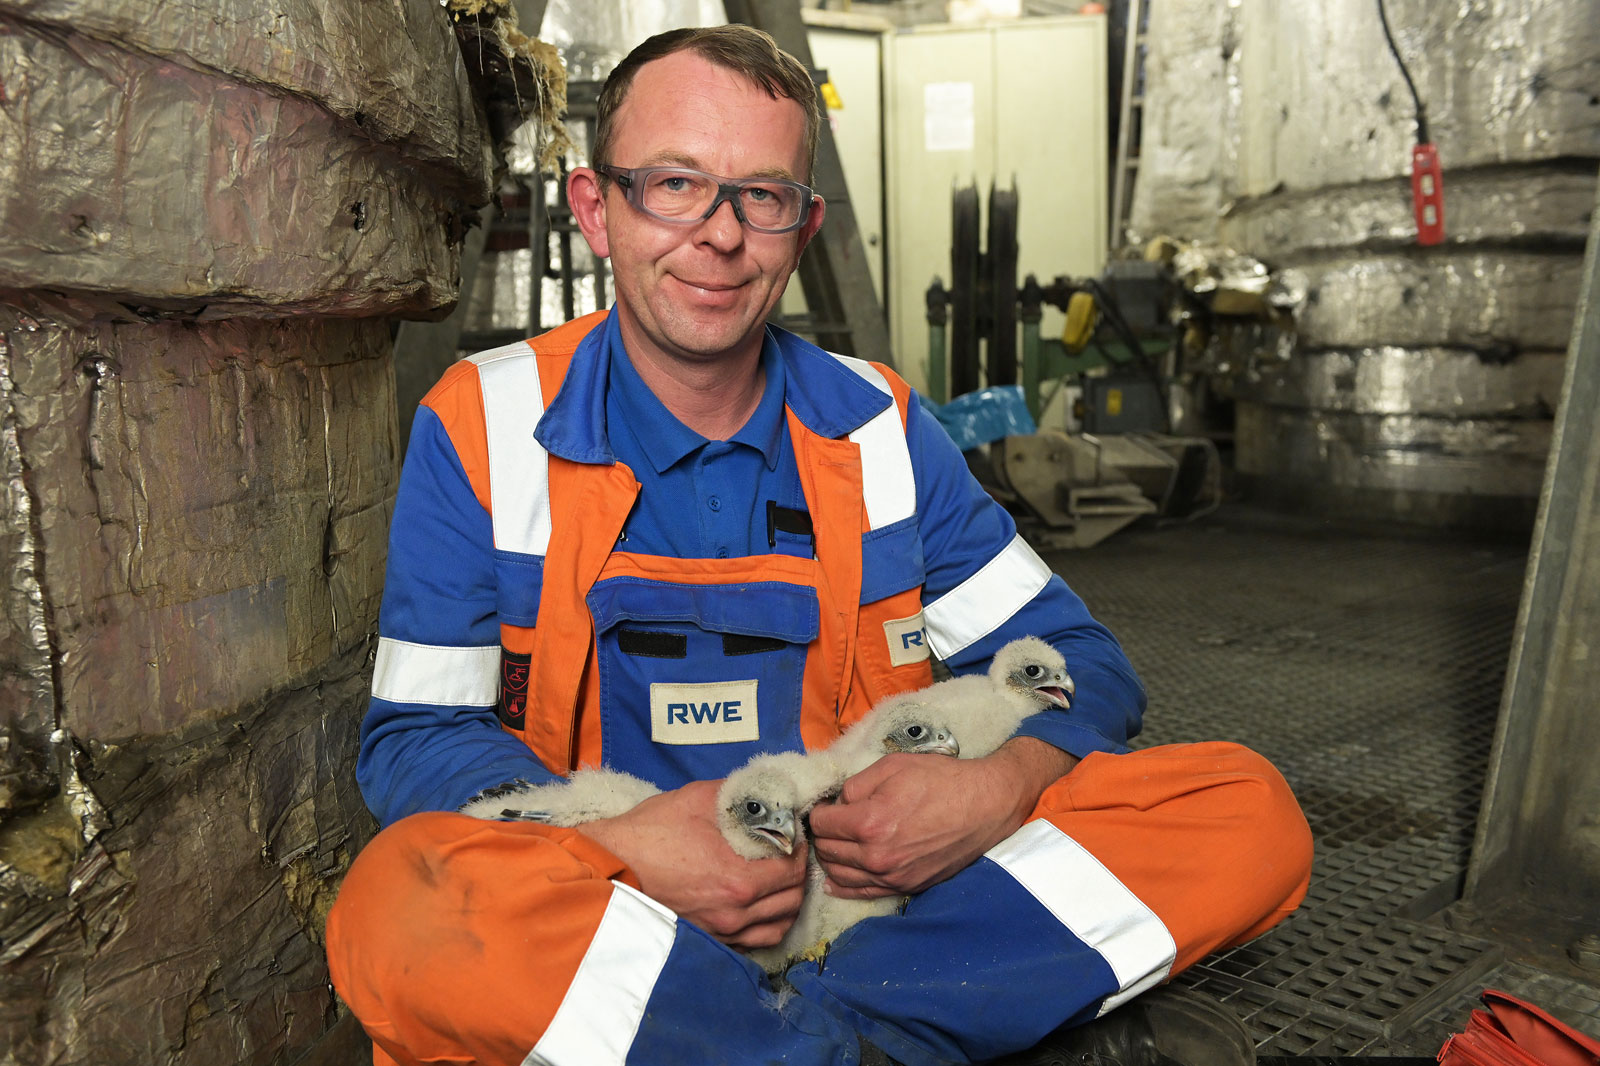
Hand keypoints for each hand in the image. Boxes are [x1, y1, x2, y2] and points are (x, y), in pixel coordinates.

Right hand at [580, 779, 807, 948]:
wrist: (610, 867)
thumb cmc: (649, 832)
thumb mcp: (698, 800)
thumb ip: (741, 796)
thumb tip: (769, 792)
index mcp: (738, 879)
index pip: (793, 869)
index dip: (799, 848)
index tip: (793, 834)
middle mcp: (735, 913)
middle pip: (791, 899)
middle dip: (796, 872)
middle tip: (788, 852)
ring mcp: (721, 931)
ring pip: (778, 925)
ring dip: (786, 901)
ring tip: (778, 879)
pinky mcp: (708, 940)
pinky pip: (754, 941)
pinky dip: (766, 923)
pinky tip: (758, 904)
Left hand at [808, 737, 1078, 898]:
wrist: (985, 805)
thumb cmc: (941, 780)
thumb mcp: (893, 766)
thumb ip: (856, 784)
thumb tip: (837, 803)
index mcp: (870, 822)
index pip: (821, 823)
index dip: (819, 811)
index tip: (825, 806)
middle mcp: (877, 856)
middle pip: (827, 850)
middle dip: (822, 835)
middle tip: (829, 823)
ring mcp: (892, 876)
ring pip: (839, 875)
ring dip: (830, 859)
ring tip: (835, 844)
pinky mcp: (906, 886)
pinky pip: (863, 892)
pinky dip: (844, 886)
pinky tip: (834, 880)